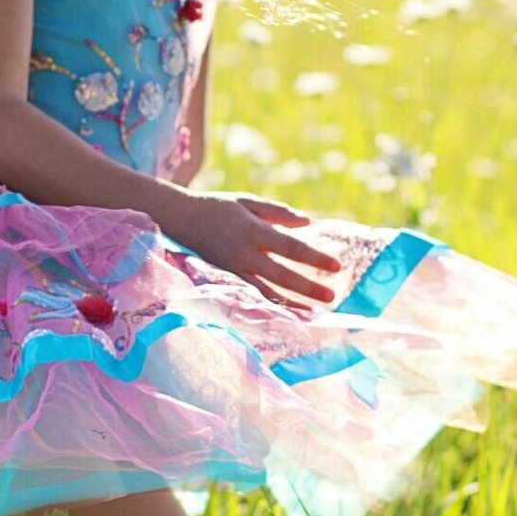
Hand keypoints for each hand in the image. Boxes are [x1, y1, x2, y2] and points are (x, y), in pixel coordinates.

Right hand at [163, 190, 342, 311]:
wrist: (180, 218)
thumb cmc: (218, 207)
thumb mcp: (248, 202)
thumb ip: (278, 213)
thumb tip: (309, 223)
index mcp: (253, 231)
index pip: (291, 248)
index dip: (314, 258)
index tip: (336, 266)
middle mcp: (244, 253)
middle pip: (282, 275)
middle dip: (308, 288)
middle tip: (331, 297)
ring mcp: (233, 269)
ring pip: (266, 292)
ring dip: (291, 303)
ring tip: (312, 313)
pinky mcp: (224, 279)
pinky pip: (250, 296)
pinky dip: (269, 306)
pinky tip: (284, 313)